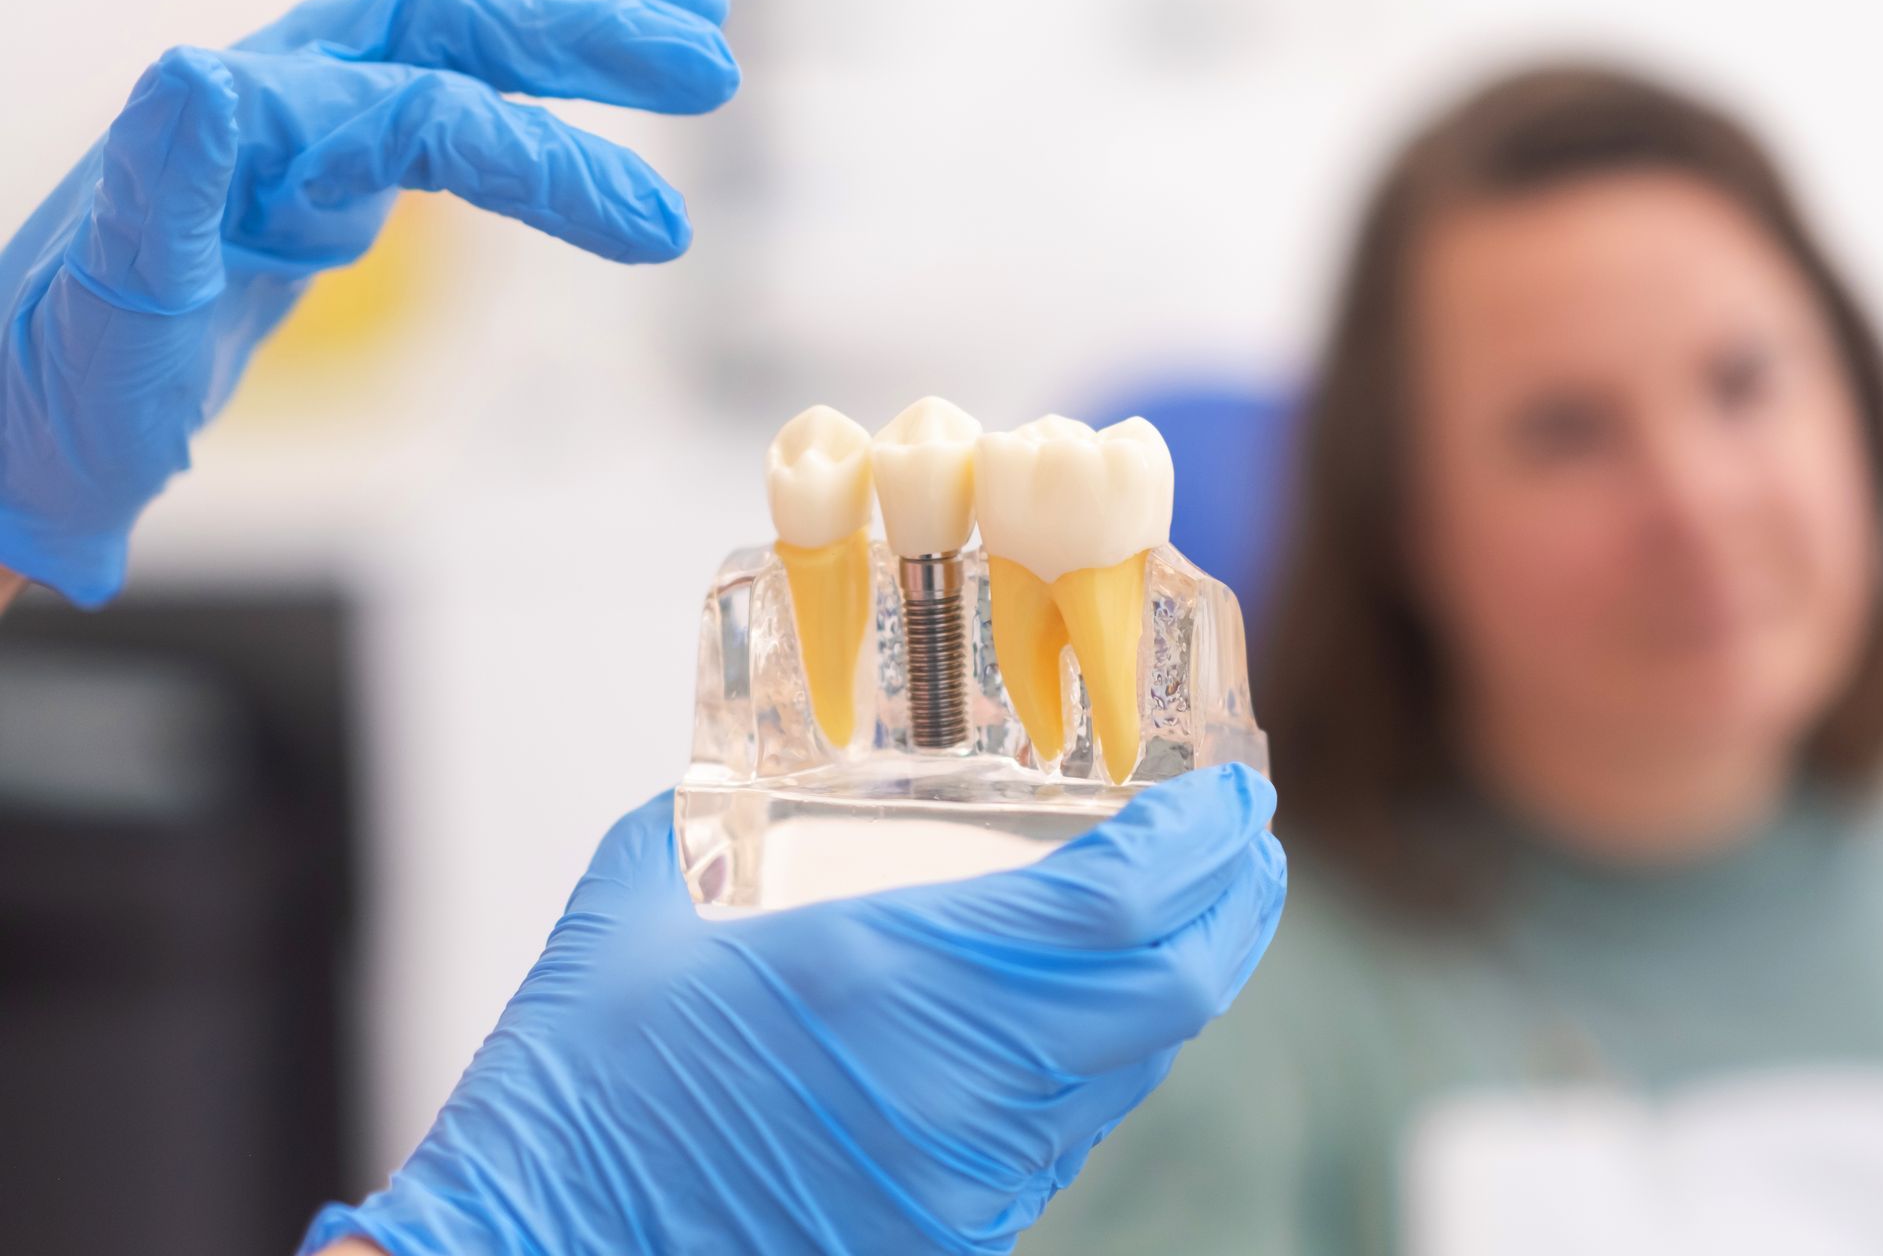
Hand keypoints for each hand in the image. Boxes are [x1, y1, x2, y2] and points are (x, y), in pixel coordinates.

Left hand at [0, 0, 736, 605]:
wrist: (26, 428)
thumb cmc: (60, 397)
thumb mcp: (104, 313)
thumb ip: (157, 190)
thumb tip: (202, 78)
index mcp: (235, 136)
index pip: (418, 111)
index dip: (544, 156)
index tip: (653, 230)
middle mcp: (274, 108)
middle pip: (446, 24)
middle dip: (581, 34)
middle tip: (706, 65)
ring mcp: (300, 135)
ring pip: (451, 43)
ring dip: (571, 29)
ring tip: (692, 27)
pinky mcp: (321, 177)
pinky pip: (440, 101)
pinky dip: (527, 85)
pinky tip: (588, 91)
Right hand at [300, 765, 1286, 1254]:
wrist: (537, 1246)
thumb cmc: (578, 1077)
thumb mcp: (651, 894)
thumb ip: (730, 810)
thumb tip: (764, 770)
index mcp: (895, 977)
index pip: (1120, 902)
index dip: (1204, 842)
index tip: (1233, 791)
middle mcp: (963, 1085)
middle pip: (1172, 994)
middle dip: (1238, 907)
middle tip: (1248, 843)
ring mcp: (967, 1177)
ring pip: (1131, 1069)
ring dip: (1178, 981)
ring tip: (1185, 911)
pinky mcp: (949, 1234)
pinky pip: (1070, 1132)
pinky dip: (1106, 1056)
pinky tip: (1084, 1012)